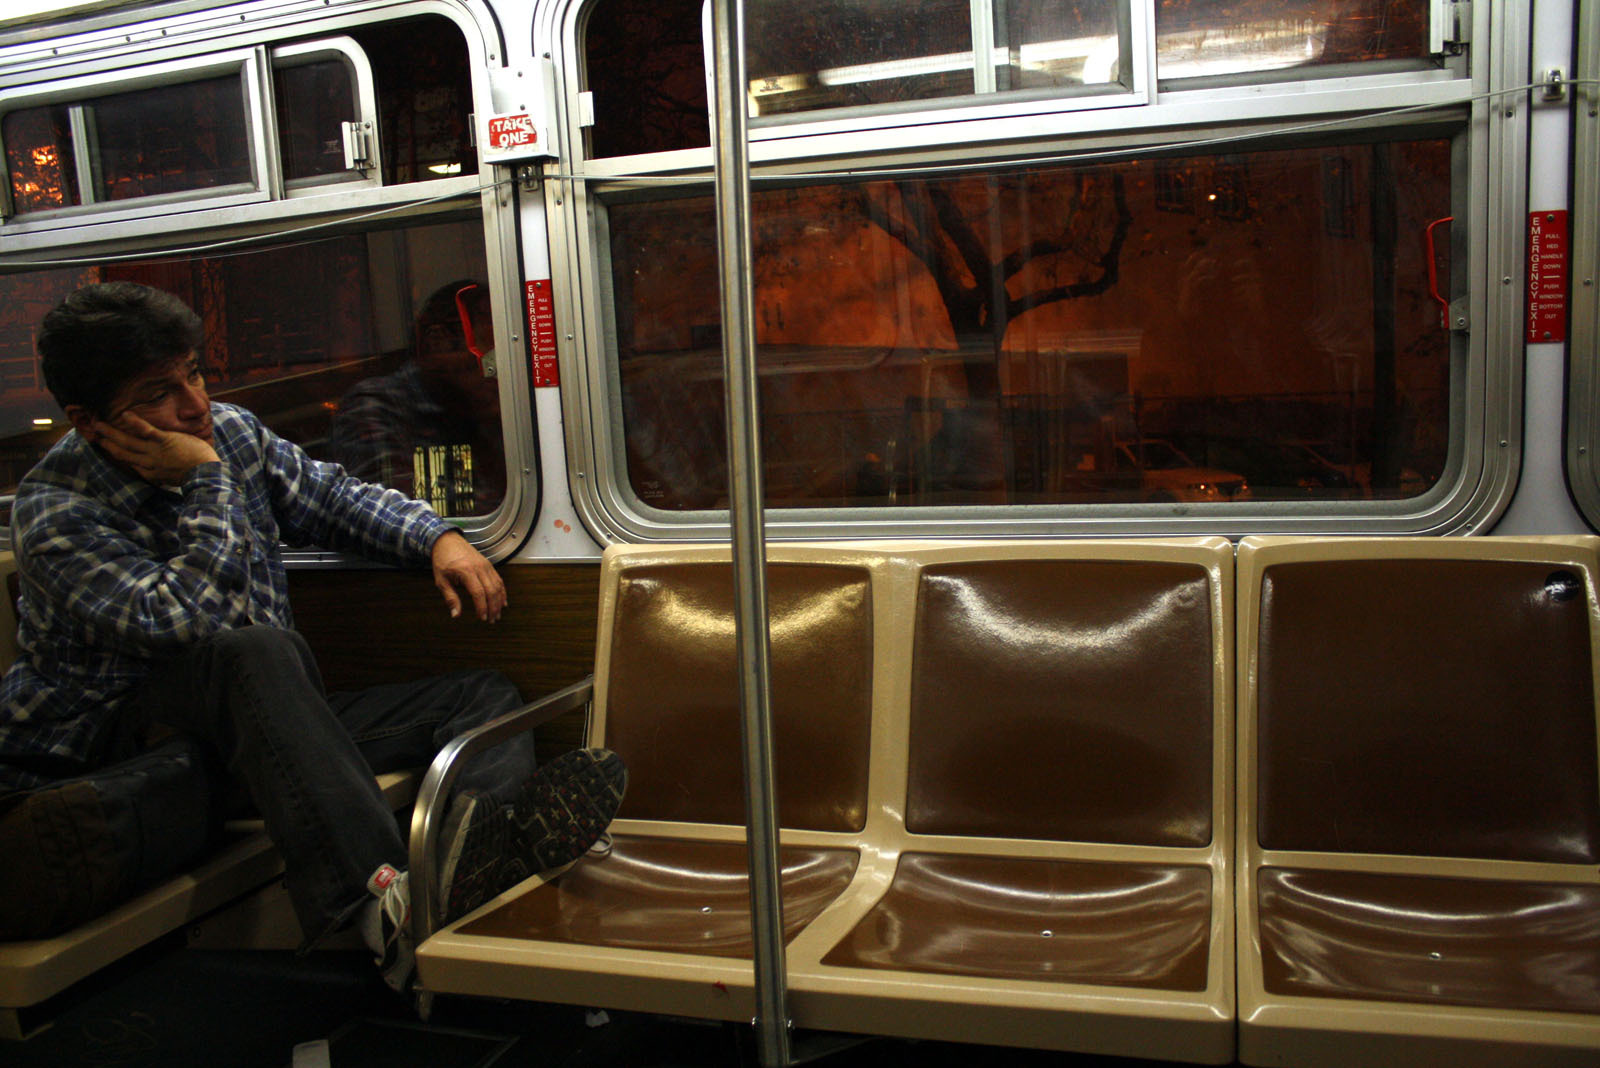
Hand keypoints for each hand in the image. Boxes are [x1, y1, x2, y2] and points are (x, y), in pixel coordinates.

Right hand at [91, 413, 219, 483]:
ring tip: (98, 425)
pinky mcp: (164, 441)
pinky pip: (146, 431)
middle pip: (122, 452)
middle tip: (93, 435)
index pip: (130, 463)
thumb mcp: (174, 478)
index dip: (117, 455)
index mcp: (151, 473)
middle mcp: (148, 463)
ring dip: (111, 433)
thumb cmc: (196, 474)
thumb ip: (163, 475)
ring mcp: (155, 451)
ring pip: (128, 442)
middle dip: (107, 443)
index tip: (108, 448)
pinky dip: (135, 423)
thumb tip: (157, 475)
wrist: (207, 473)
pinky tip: (124, 414)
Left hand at [431, 531, 506, 621]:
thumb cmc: (443, 560)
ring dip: (499, 602)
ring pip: (498, 586)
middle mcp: (479, 568)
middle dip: (493, 608)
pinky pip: (499, 580)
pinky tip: (502, 602)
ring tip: (497, 614)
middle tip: (491, 620)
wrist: (447, 541)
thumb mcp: (441, 580)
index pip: (479, 593)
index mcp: (466, 571)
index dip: (482, 607)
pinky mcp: (488, 565)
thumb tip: (456, 614)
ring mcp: (486, 565)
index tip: (482, 618)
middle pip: (491, 591)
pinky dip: (502, 592)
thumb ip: (450, 598)